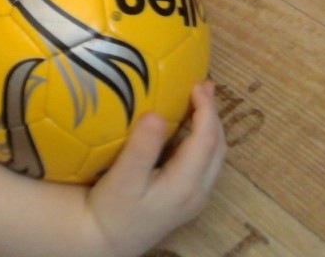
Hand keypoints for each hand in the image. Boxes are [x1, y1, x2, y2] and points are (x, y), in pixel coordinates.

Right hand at [88, 83, 226, 255]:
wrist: (106, 241)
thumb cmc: (111, 209)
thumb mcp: (123, 179)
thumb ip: (142, 148)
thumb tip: (156, 115)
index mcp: (186, 184)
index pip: (207, 139)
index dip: (206, 109)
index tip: (197, 84)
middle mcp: (198, 192)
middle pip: (218, 146)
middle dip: (213, 114)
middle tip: (202, 85)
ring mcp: (195, 198)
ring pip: (215, 156)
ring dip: (210, 126)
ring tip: (199, 100)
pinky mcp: (187, 199)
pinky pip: (205, 163)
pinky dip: (202, 139)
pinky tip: (186, 128)